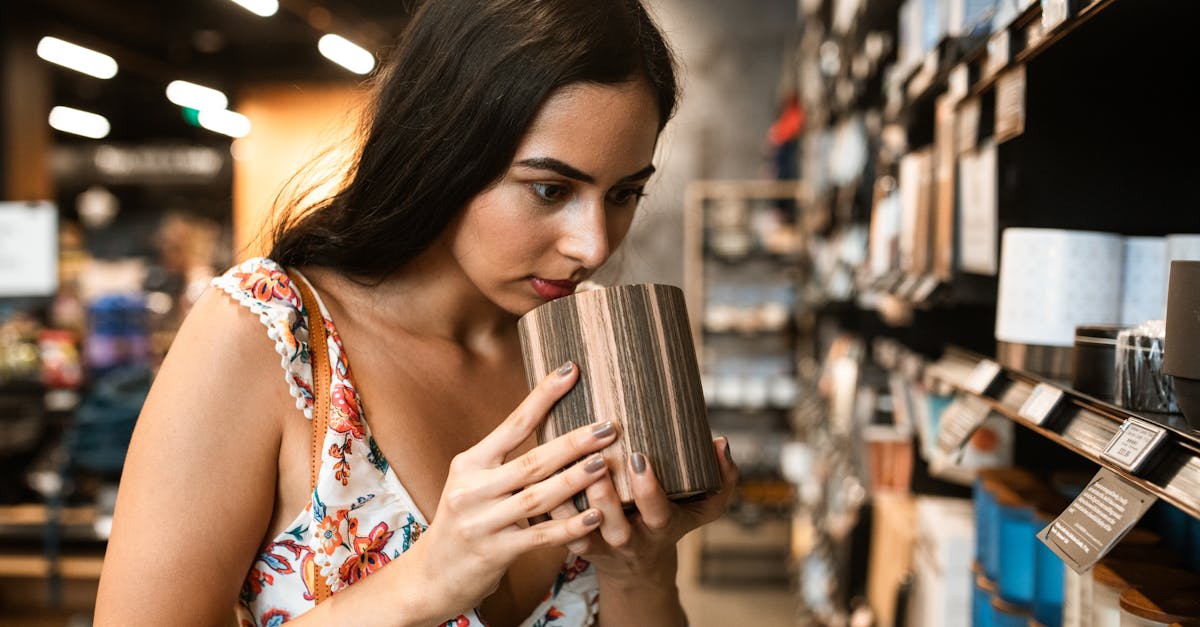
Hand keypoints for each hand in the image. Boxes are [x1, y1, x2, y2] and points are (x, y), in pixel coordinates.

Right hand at [413, 362, 615, 614]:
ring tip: (604, 463)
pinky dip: (570, 527)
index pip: (513, 424)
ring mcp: (481, 523)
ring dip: (575, 480)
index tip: (571, 371)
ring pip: (538, 497)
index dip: (543, 396)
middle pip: (531, 461)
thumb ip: (504, 462)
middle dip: (573, 442)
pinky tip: (596, 516)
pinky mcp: (494, 553)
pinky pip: (539, 536)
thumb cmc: (464, 523)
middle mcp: (471, 489)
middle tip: (608, 427)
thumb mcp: (473, 485)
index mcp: (470, 464)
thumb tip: (555, 432)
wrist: (429, 577)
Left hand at [548, 436, 738, 579]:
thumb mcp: (703, 507)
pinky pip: (556, 532)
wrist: (639, 569)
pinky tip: (536, 481)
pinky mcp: (575, 544)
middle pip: (616, 527)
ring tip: (560, 467)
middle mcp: (630, 541)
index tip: (640, 457)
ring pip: (580, 531)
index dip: (649, 489)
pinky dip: (545, 511)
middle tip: (595, 460)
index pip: (657, 511)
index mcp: (661, 527)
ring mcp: (600, 546)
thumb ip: (722, 478)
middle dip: (605, 496)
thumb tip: (720, 442)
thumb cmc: (671, 522)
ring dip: (569, 502)